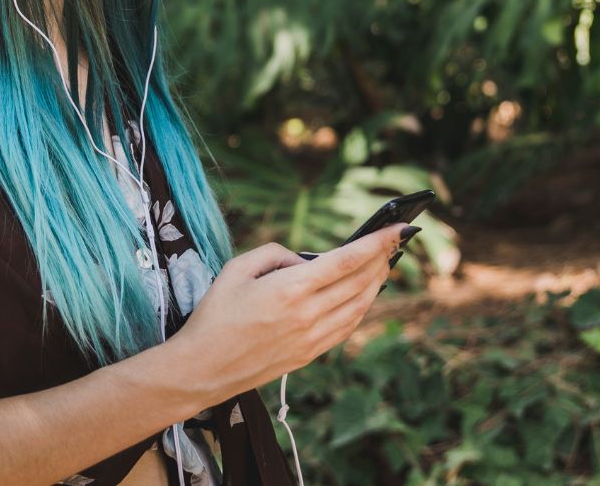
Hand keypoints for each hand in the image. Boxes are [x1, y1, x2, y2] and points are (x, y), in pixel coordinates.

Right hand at [169, 222, 407, 400]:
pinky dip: (361, 308)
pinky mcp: (309, 355)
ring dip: (376, 283)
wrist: (201, 369)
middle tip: (393, 242)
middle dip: (381, 259)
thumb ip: (275, 254)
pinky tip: (363, 296)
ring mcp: (312, 338)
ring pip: (359, 307)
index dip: (377, 243)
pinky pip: (347, 327)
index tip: (398, 230)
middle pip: (360, 282)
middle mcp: (308, 315)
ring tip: (383, 265)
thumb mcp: (236, 269)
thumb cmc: (214, 315)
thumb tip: (304, 261)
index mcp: (290, 289)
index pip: (347, 261)